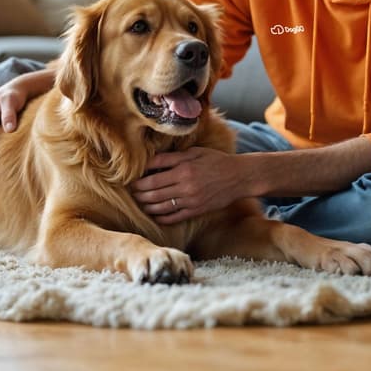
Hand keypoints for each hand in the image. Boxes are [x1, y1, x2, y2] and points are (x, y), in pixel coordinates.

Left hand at [130, 146, 250, 223]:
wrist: (239, 177)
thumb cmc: (216, 161)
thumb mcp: (194, 153)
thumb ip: (171, 158)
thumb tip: (149, 162)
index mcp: (183, 170)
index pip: (152, 178)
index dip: (139, 181)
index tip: (131, 180)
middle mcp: (185, 186)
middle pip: (153, 193)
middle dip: (139, 194)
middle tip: (132, 193)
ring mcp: (191, 201)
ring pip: (161, 207)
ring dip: (147, 206)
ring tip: (140, 203)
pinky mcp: (196, 211)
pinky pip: (174, 217)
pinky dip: (161, 218)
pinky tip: (155, 215)